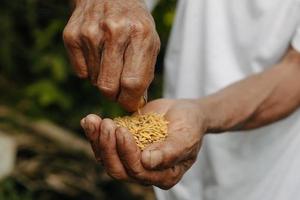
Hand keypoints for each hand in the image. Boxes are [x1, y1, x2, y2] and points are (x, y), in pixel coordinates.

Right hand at [63, 0, 159, 110]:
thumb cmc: (134, 23)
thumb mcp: (149, 42)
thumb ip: (145, 73)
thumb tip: (136, 104)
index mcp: (140, 34)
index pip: (133, 83)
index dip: (130, 100)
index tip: (130, 103)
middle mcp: (114, 32)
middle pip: (108, 87)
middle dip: (115, 95)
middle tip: (119, 90)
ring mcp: (89, 33)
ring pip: (95, 81)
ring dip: (104, 79)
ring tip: (111, 60)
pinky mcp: (72, 36)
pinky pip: (81, 72)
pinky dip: (91, 70)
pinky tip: (98, 53)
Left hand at [81, 99, 206, 188]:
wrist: (184, 112)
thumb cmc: (190, 125)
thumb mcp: (186, 137)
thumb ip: (170, 151)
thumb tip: (147, 162)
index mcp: (163, 175)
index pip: (138, 171)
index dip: (126, 152)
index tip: (121, 129)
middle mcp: (145, 172)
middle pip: (117, 169)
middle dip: (107, 147)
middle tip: (105, 124)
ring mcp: (132, 159)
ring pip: (107, 158)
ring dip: (97, 140)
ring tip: (92, 120)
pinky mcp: (123, 146)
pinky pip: (105, 145)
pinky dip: (95, 134)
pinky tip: (88, 121)